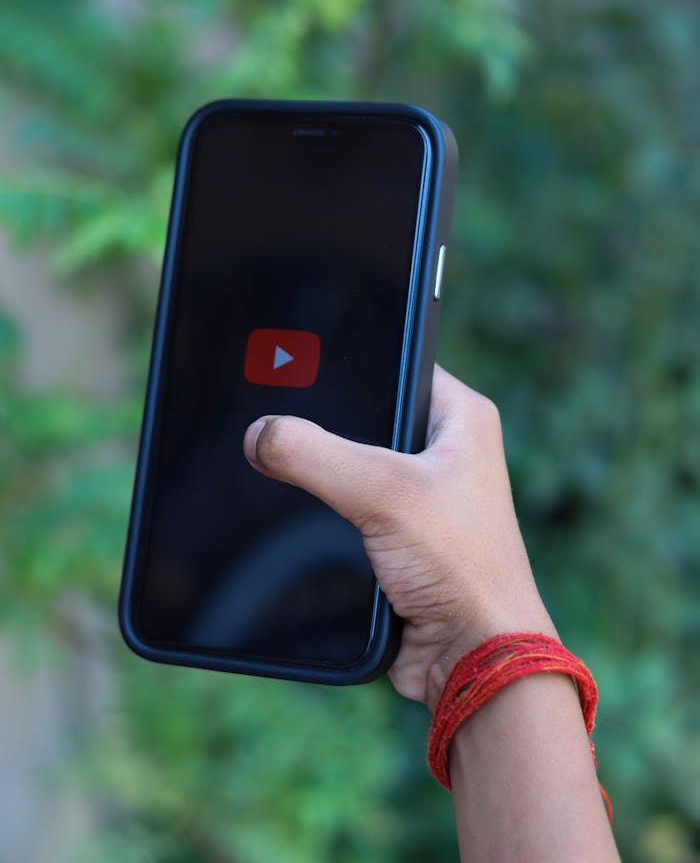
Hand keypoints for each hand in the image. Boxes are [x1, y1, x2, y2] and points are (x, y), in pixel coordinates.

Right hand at [243, 365, 556, 708]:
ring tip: (284, 462)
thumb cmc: (461, 568)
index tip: (296, 358)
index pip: (397, 360)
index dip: (350, 358)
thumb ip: (314, 455)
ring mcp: (422, 494)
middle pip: (366, 415)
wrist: (474, 656)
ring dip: (324, 472)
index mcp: (460, 418)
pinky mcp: (400, 533)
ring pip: (352, 463)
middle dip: (325, 422)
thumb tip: (259, 433)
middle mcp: (445, 449)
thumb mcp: (382, 493)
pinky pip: (349, 504)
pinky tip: (299, 508)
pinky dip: (325, 509)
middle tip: (278, 415)